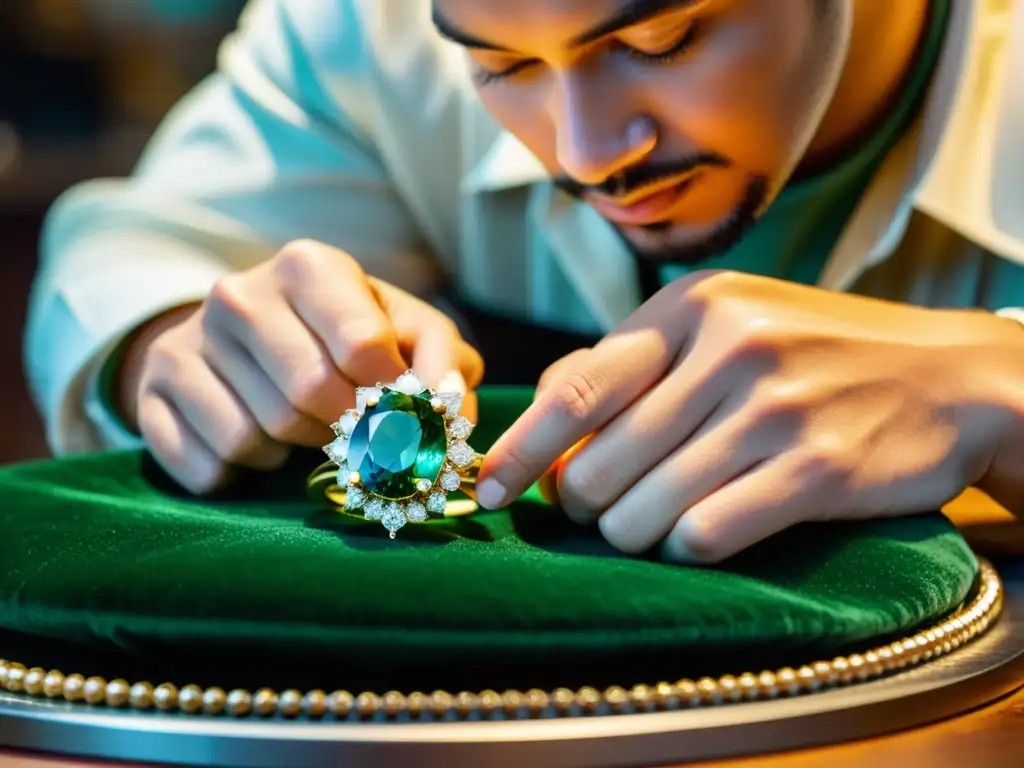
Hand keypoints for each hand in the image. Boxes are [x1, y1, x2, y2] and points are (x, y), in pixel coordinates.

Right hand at [125, 240, 482, 493]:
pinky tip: (257, 444)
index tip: (398, 407)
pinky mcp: (154, 390)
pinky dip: (244, 474)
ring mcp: (188, 340)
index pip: (363, 346)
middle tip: (352, 428)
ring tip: (302, 427)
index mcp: (310, 266)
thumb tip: (449, 410)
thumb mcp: (404, 330)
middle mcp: (240, 292)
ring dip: (295, 450)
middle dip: (344, 429)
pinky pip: (209, 465)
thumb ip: (441, 361)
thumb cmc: (347, 336)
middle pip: (310, 395)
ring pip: (258, 435)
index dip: (390, 395)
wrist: (248, 337)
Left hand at [477, 270, 1023, 562]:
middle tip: (602, 509)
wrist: (948, 377)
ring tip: (655, 522)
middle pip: (598, 464)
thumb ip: (634, 364)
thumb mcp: (724, 323)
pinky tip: (702, 532)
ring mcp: (773, 408)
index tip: (484, 491)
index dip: (518, 450)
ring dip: (632, 534)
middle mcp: (728, 349)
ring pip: (644, 510)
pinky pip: (704, 535)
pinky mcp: (815, 468)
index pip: (576, 389)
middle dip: (584, 504)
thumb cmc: (812, 354)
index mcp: (691, 307)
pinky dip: (686, 548)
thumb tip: (545, 423)